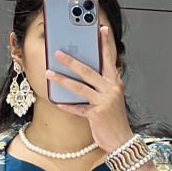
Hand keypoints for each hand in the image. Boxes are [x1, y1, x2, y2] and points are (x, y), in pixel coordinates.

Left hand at [44, 25, 132, 154]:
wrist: (122, 141)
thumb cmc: (114, 119)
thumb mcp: (112, 98)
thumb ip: (102, 85)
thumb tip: (85, 75)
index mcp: (115, 83)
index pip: (109, 60)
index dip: (104, 44)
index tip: (99, 29)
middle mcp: (110, 90)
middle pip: (88, 71)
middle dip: (72, 61)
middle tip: (58, 53)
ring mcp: (104, 102)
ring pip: (80, 87)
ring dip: (62, 80)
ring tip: (49, 73)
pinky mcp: (96, 115)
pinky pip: (77, 108)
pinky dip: (67, 105)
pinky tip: (56, 101)